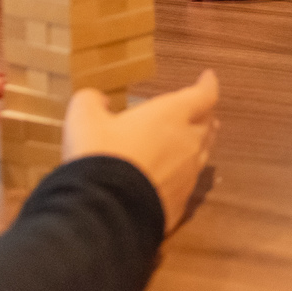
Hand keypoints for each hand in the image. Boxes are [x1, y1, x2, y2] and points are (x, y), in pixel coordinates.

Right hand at [63, 70, 218, 232]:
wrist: (105, 213)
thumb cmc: (100, 156)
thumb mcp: (83, 120)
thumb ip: (91, 101)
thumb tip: (98, 100)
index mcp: (172, 116)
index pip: (203, 95)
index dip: (208, 84)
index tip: (208, 77)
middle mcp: (188, 143)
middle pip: (207, 124)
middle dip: (205, 114)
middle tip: (201, 109)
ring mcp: (188, 174)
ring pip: (203, 152)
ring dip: (201, 141)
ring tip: (197, 137)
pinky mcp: (181, 202)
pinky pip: (188, 181)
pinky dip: (185, 172)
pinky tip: (175, 175)